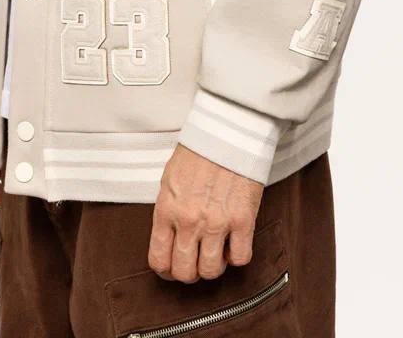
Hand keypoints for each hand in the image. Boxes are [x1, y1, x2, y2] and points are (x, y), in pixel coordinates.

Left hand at [148, 143, 263, 281]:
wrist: (228, 130)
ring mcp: (217, 222)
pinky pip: (240, 258)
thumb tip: (169, 236)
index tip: (173, 267)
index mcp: (167, 209)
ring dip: (213, 266)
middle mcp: (189, 220)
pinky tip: (234, 242)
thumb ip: (168, 210)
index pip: (159, 259)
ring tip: (216, 251)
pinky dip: (237, 256)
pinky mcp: (243, 219)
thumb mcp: (170, 179)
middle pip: (185, 272)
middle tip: (195, 261)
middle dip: (189, 272)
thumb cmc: (199, 150)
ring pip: (211, 271)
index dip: (166, 270)